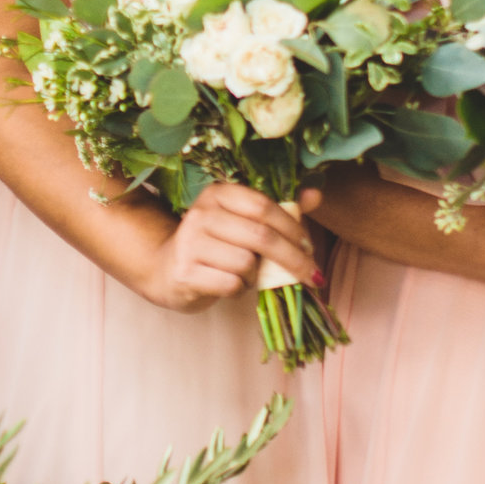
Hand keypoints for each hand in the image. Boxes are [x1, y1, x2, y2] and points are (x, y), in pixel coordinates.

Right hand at [134, 181, 322, 316]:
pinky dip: (239, 289)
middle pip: (261, 236)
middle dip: (293, 258)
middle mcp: (201, 214)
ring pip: (247, 263)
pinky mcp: (186, 272)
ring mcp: (190, 243)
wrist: (168, 270)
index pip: (264, 206)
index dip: (293, 227)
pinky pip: (232, 284)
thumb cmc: (216, 245)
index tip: (309, 246)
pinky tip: (231, 284)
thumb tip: (315, 195)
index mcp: (218, 194)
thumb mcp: (244, 222)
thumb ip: (280, 210)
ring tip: (246, 275)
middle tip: (310, 274)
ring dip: (256, 276)